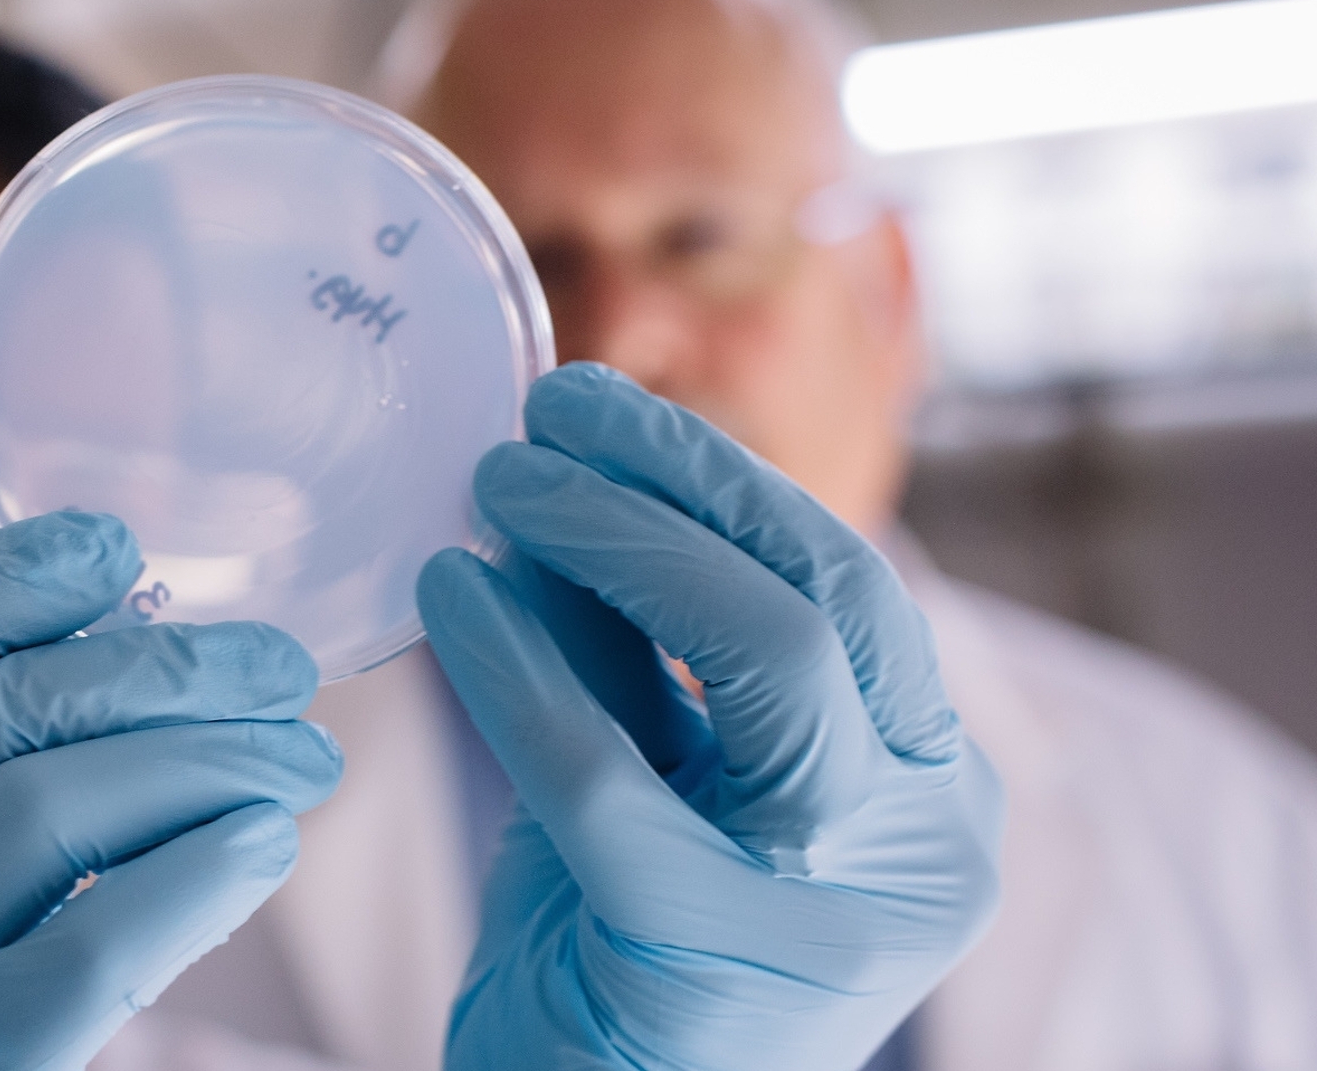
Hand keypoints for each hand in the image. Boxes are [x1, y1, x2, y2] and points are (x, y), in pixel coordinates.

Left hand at [418, 364, 1002, 1070]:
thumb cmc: (612, 947)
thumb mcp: (651, 769)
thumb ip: (631, 645)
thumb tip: (566, 475)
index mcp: (931, 789)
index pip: (853, 587)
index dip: (722, 480)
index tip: (598, 410)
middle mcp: (923, 846)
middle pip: (831, 603)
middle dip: (679, 484)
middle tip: (545, 421)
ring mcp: (835, 916)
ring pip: (766, 662)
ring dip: (614, 543)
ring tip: (498, 483)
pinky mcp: (709, 967)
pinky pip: (603, 772)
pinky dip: (516, 662)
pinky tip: (447, 593)